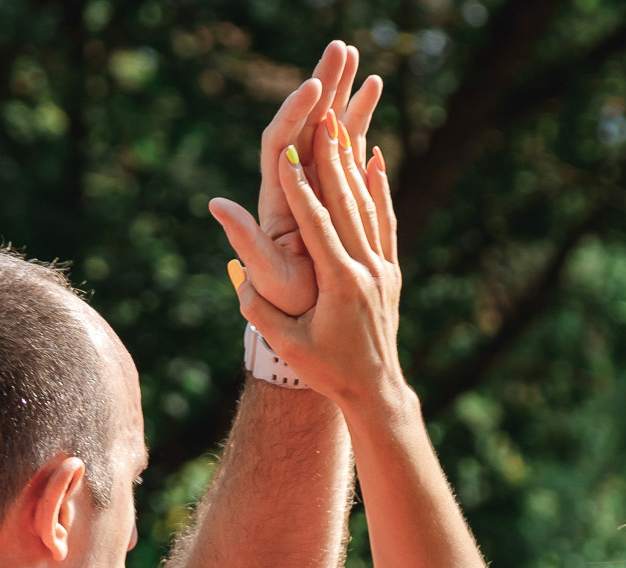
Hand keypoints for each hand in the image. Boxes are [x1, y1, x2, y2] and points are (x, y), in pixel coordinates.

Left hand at [210, 42, 384, 315]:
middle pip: (305, 125)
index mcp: (277, 201)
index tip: (314, 88)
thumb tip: (216, 203)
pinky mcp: (336, 196)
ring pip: (329, 133)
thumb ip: (244, 240)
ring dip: (343, 96)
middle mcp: (294, 188)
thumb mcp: (265, 277)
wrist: (312, 324)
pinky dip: (358, 123)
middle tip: (341, 49)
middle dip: (323, 86)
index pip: (280, 143)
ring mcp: (315, 189)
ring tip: (360, 60)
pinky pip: (347, 151)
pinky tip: (372, 97)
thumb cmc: (288, 307)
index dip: (295, 114)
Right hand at [223, 101, 404, 411]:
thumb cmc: (326, 371)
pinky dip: (379, 190)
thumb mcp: (287, 344)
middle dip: (332, 159)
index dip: (302, 188)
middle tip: (324, 116)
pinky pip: (385, 222)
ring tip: (344, 125)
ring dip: (353, 165)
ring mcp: (383, 269)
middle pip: (348, 205)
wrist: (376, 392)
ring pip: (368, 207)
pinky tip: (375, 161)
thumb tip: (234, 270)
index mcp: (340, 284)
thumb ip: (258, 306)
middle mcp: (367, 270)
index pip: (318, 226)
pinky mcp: (390, 272)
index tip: (289, 153)